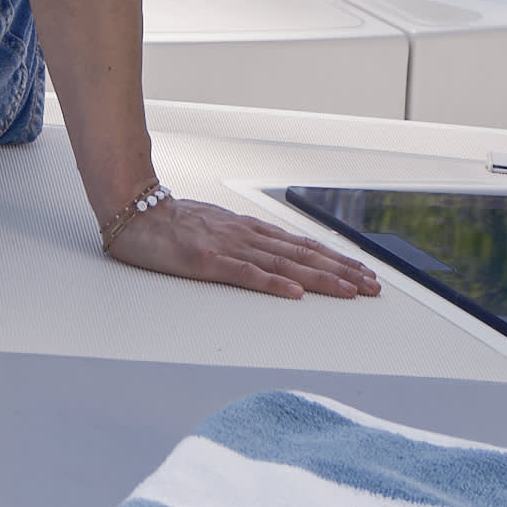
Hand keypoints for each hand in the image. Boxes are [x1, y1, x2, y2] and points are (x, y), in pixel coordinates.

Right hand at [104, 187, 380, 298]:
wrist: (134, 212)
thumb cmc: (172, 223)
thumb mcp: (218, 227)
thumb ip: (245, 241)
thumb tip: (277, 256)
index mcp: (250, 231)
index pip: (303, 247)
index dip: (336, 260)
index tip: (363, 273)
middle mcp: (248, 237)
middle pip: (304, 256)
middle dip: (342, 272)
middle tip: (372, 287)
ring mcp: (229, 248)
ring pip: (285, 265)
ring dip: (321, 279)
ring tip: (350, 291)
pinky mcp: (207, 261)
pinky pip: (246, 275)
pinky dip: (273, 284)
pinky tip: (295, 294)